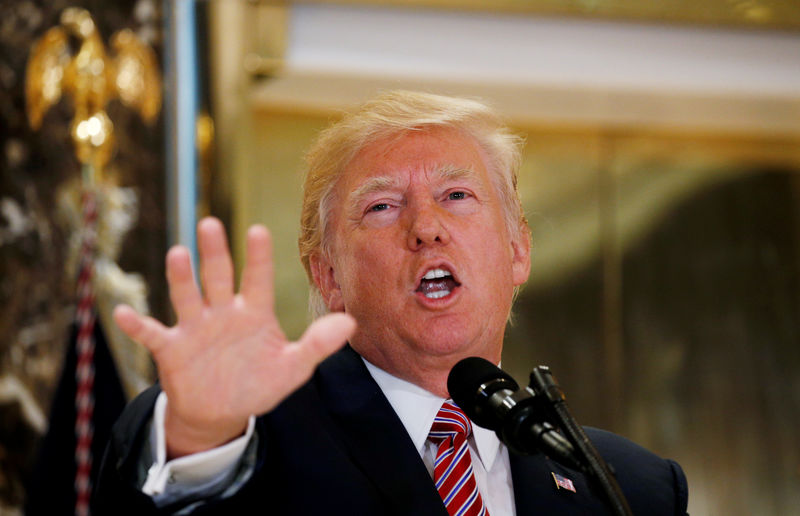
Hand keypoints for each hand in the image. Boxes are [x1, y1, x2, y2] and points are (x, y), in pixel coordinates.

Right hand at [113, 217, 355, 457]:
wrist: (222, 412)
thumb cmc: (258, 383)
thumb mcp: (293, 368)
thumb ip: (318, 345)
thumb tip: (350, 323)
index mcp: (254, 313)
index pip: (259, 279)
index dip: (258, 257)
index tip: (258, 230)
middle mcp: (223, 313)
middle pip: (219, 277)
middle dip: (215, 253)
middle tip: (210, 224)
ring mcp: (196, 328)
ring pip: (188, 296)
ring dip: (182, 278)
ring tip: (178, 254)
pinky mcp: (172, 349)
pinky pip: (152, 334)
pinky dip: (137, 325)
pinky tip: (122, 313)